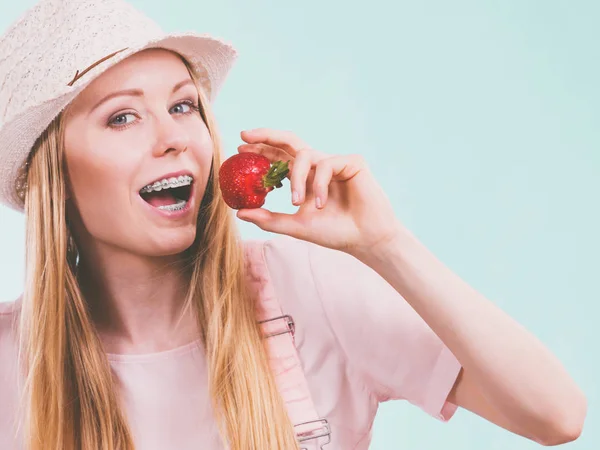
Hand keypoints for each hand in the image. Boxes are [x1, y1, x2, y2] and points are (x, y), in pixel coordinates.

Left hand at [235, 128, 401, 258]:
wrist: (364, 239)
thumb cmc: (333, 233)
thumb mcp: (296, 226)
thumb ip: (269, 219)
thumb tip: (239, 212)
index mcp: (305, 178)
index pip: (279, 158)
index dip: (260, 150)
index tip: (239, 149)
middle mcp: (317, 167)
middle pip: (289, 142)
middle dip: (267, 136)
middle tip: (245, 136)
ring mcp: (334, 163)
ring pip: (304, 155)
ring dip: (295, 178)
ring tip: (295, 202)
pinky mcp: (351, 162)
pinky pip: (326, 164)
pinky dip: (319, 184)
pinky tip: (321, 203)